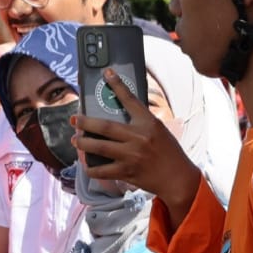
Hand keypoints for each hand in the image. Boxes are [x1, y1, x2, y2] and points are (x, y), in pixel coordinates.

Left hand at [71, 70, 200, 225]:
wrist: (177, 178)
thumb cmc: (168, 152)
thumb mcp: (159, 130)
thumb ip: (141, 122)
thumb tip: (122, 112)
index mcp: (148, 123)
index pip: (131, 100)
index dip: (117, 85)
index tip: (107, 74)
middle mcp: (138, 138)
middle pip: (105, 126)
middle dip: (85, 122)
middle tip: (74, 119)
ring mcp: (131, 156)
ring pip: (99, 147)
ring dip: (83, 143)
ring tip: (75, 140)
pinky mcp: (126, 172)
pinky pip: (102, 170)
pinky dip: (91, 168)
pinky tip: (86, 164)